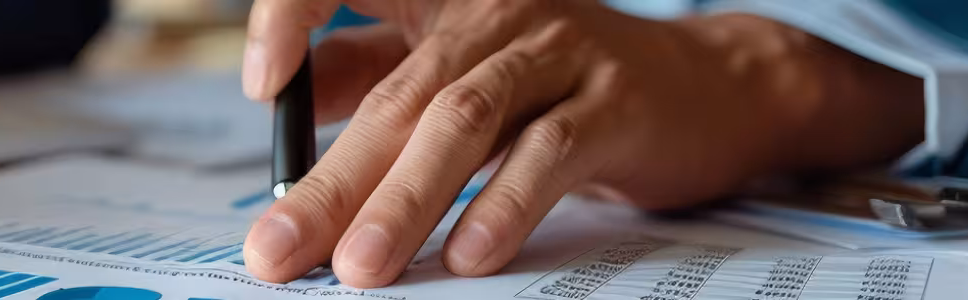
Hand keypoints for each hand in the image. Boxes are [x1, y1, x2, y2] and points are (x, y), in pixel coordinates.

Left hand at [239, 0, 924, 287]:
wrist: (707, 86)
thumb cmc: (559, 80)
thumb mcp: (459, 66)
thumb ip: (373, 73)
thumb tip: (284, 107)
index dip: (294, 16)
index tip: (259, 86)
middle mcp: (494, 10)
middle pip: (396, 97)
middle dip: (330, 182)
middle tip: (277, 251)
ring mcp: (557, 52)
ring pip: (464, 124)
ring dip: (404, 200)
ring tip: (360, 269)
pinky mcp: (615, 103)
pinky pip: (549, 156)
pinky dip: (504, 206)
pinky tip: (469, 258)